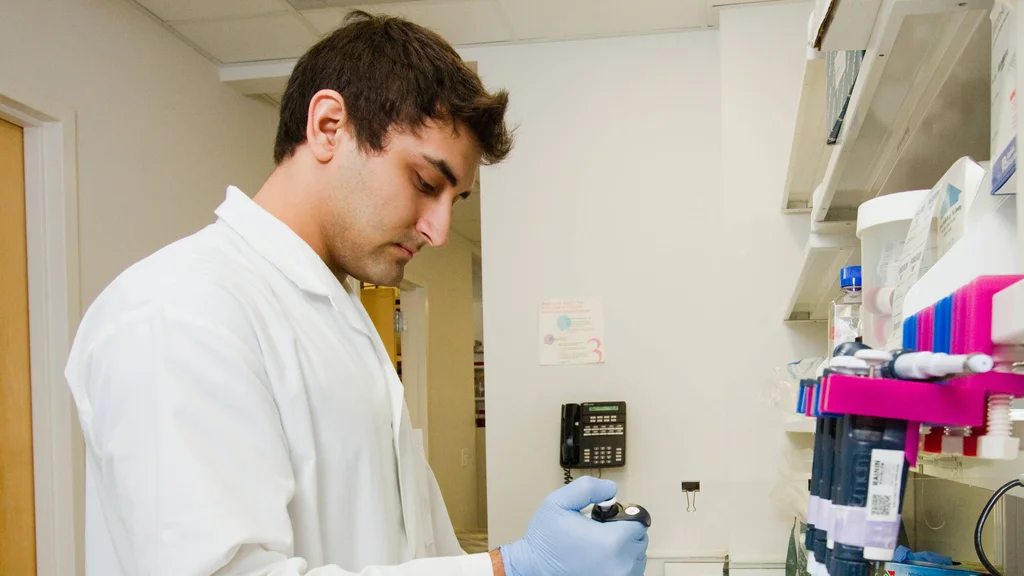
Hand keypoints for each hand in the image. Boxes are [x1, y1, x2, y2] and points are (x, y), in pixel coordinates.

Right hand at [498, 477, 648, 575]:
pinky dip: (620, 563)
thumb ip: (588, 488)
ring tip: (598, 546)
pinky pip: (630, 571)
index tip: (605, 518)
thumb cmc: (546, 541)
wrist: (534, 569)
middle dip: (623, 531)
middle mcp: (620, 565)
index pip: (639, 522)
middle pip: (640, 539)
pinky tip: (600, 559)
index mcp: (611, 542)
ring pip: (637, 557)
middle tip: (599, 531)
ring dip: (624, 548)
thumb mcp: (559, 501)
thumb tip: (611, 490)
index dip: (623, 515)